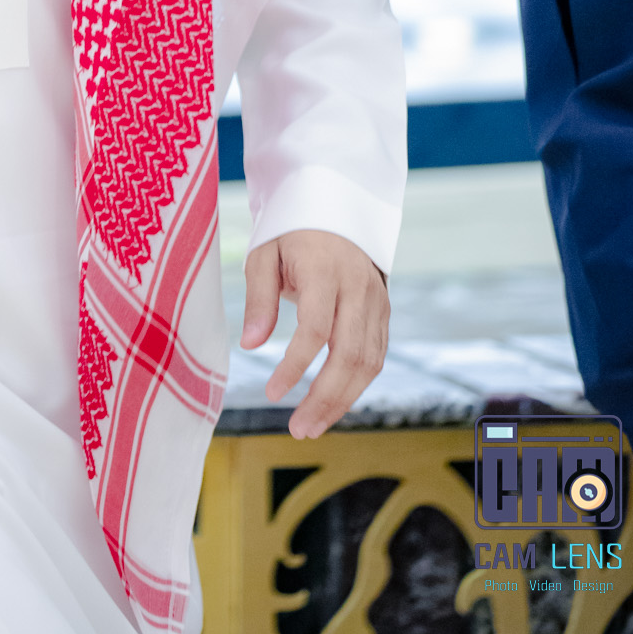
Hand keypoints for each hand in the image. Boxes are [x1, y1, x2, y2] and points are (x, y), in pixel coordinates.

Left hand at [240, 229, 388, 440]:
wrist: (337, 204)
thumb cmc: (292, 229)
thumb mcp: (265, 253)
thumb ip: (259, 299)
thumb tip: (249, 346)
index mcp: (327, 270)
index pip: (316, 329)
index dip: (294, 366)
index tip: (272, 392)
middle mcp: (359, 288)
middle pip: (349, 355)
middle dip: (324, 399)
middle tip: (298, 428)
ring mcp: (377, 300)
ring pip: (368, 362)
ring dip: (342, 401)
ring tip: (312, 425)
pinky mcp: (383, 311)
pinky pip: (376, 356)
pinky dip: (357, 385)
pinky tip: (333, 403)